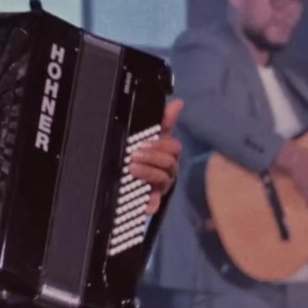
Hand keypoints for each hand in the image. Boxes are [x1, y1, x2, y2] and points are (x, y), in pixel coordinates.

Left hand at [128, 100, 183, 214]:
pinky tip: (145, 204)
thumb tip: (179, 103)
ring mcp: (162, 186)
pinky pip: (155, 204)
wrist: (129, 181)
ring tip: (131, 168)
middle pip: (169, 163)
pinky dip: (150, 204)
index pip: (173, 147)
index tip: (144, 141)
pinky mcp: (153, 201)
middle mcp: (168, 170)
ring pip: (162, 179)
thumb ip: (164, 120)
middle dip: (152, 157)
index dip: (160, 144)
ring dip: (148, 172)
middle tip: (135, 153)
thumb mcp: (152, 136)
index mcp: (168, 154)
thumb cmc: (145, 154)